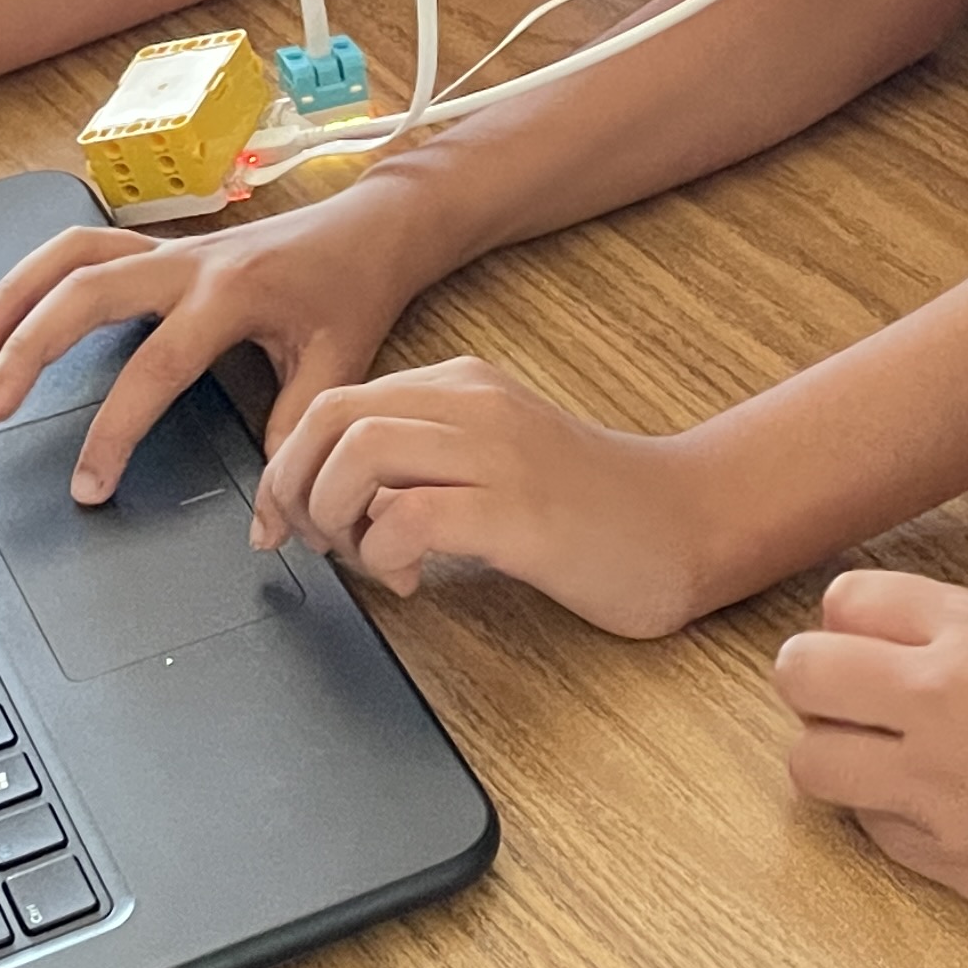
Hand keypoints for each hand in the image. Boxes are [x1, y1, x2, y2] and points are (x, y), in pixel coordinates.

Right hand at [0, 181, 439, 503]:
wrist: (374, 225)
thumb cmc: (354, 291)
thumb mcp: (340, 366)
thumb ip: (296, 436)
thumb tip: (267, 523)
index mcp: (232, 293)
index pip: (155, 367)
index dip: (115, 431)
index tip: (87, 486)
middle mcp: (189, 263)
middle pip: (86, 293)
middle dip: (30, 347)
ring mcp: (167, 250)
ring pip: (70, 257)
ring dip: (13, 296)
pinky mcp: (157, 249)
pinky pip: (79, 251)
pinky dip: (28, 276)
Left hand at [254, 355, 716, 637]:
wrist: (687, 523)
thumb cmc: (588, 511)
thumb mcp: (493, 461)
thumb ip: (423, 464)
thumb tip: (330, 503)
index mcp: (461, 386)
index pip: (334, 404)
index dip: (287, 469)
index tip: (279, 525)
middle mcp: (473, 404)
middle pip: (330, 421)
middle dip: (294, 491)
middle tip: (312, 546)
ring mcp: (497, 453)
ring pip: (360, 456)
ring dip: (336, 520)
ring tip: (367, 560)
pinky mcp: (517, 511)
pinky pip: (409, 516)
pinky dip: (385, 554)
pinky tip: (412, 580)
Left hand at [774, 571, 967, 964]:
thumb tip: (934, 649)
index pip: (846, 600)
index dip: (851, 622)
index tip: (871, 641)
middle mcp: (938, 699)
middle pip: (799, 672)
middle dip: (814, 682)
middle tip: (851, 700)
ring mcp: (934, 786)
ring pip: (809, 761)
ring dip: (833, 756)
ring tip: (879, 762)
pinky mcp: (945, 861)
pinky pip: (870, 830)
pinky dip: (884, 820)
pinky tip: (933, 814)